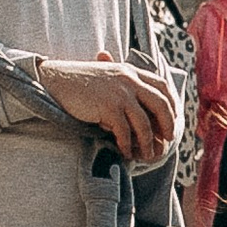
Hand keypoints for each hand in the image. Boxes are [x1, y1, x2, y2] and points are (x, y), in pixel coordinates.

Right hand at [41, 51, 179, 164]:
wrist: (54, 80)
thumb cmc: (78, 82)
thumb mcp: (107, 76)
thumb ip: (124, 86)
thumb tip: (140, 113)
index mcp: (131, 71)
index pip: (162, 86)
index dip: (171, 104)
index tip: (172, 119)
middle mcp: (129, 80)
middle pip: (161, 104)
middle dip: (167, 124)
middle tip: (167, 139)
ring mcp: (119, 93)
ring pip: (144, 123)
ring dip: (148, 142)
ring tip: (147, 155)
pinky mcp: (108, 107)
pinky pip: (125, 131)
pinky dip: (128, 145)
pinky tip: (126, 153)